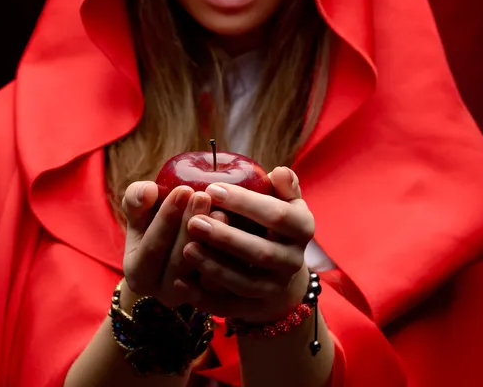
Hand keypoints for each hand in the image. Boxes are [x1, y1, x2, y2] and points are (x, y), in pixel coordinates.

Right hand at [121, 180, 228, 308]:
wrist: (177, 245)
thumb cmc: (155, 222)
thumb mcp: (139, 210)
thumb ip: (136, 198)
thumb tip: (147, 192)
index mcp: (138, 274)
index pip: (153, 248)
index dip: (166, 219)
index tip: (182, 190)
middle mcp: (164, 293)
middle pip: (179, 261)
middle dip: (191, 226)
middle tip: (203, 196)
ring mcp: (193, 299)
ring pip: (203, 274)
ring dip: (212, 241)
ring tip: (221, 211)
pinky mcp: (218, 299)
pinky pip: (225, 284)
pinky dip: (230, 259)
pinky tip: (237, 232)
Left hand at [173, 167, 314, 322]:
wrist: (278, 269)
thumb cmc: (272, 222)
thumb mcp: (284, 200)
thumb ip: (283, 186)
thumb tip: (279, 172)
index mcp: (302, 228)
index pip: (277, 215)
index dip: (245, 203)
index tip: (212, 189)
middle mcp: (294, 261)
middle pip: (261, 253)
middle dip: (226, 238)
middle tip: (193, 221)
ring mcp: (276, 288)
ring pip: (244, 283)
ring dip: (214, 267)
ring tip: (186, 248)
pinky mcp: (256, 309)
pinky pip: (228, 307)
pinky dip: (204, 297)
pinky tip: (180, 282)